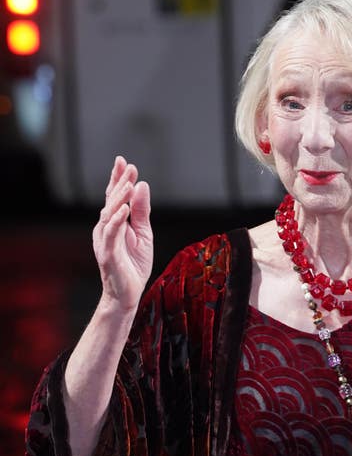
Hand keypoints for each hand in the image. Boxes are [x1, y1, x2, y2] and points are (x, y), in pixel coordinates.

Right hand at [92, 155, 152, 312]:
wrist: (127, 294)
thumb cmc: (133, 266)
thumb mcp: (144, 235)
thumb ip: (142, 212)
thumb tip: (142, 186)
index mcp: (114, 223)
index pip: (115, 197)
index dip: (118, 179)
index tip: (124, 162)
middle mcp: (106, 228)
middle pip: (111, 201)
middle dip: (119, 182)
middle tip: (128, 167)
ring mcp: (105, 240)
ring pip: (109, 214)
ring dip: (118, 198)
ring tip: (128, 183)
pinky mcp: (107, 253)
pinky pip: (110, 234)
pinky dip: (116, 220)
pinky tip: (124, 208)